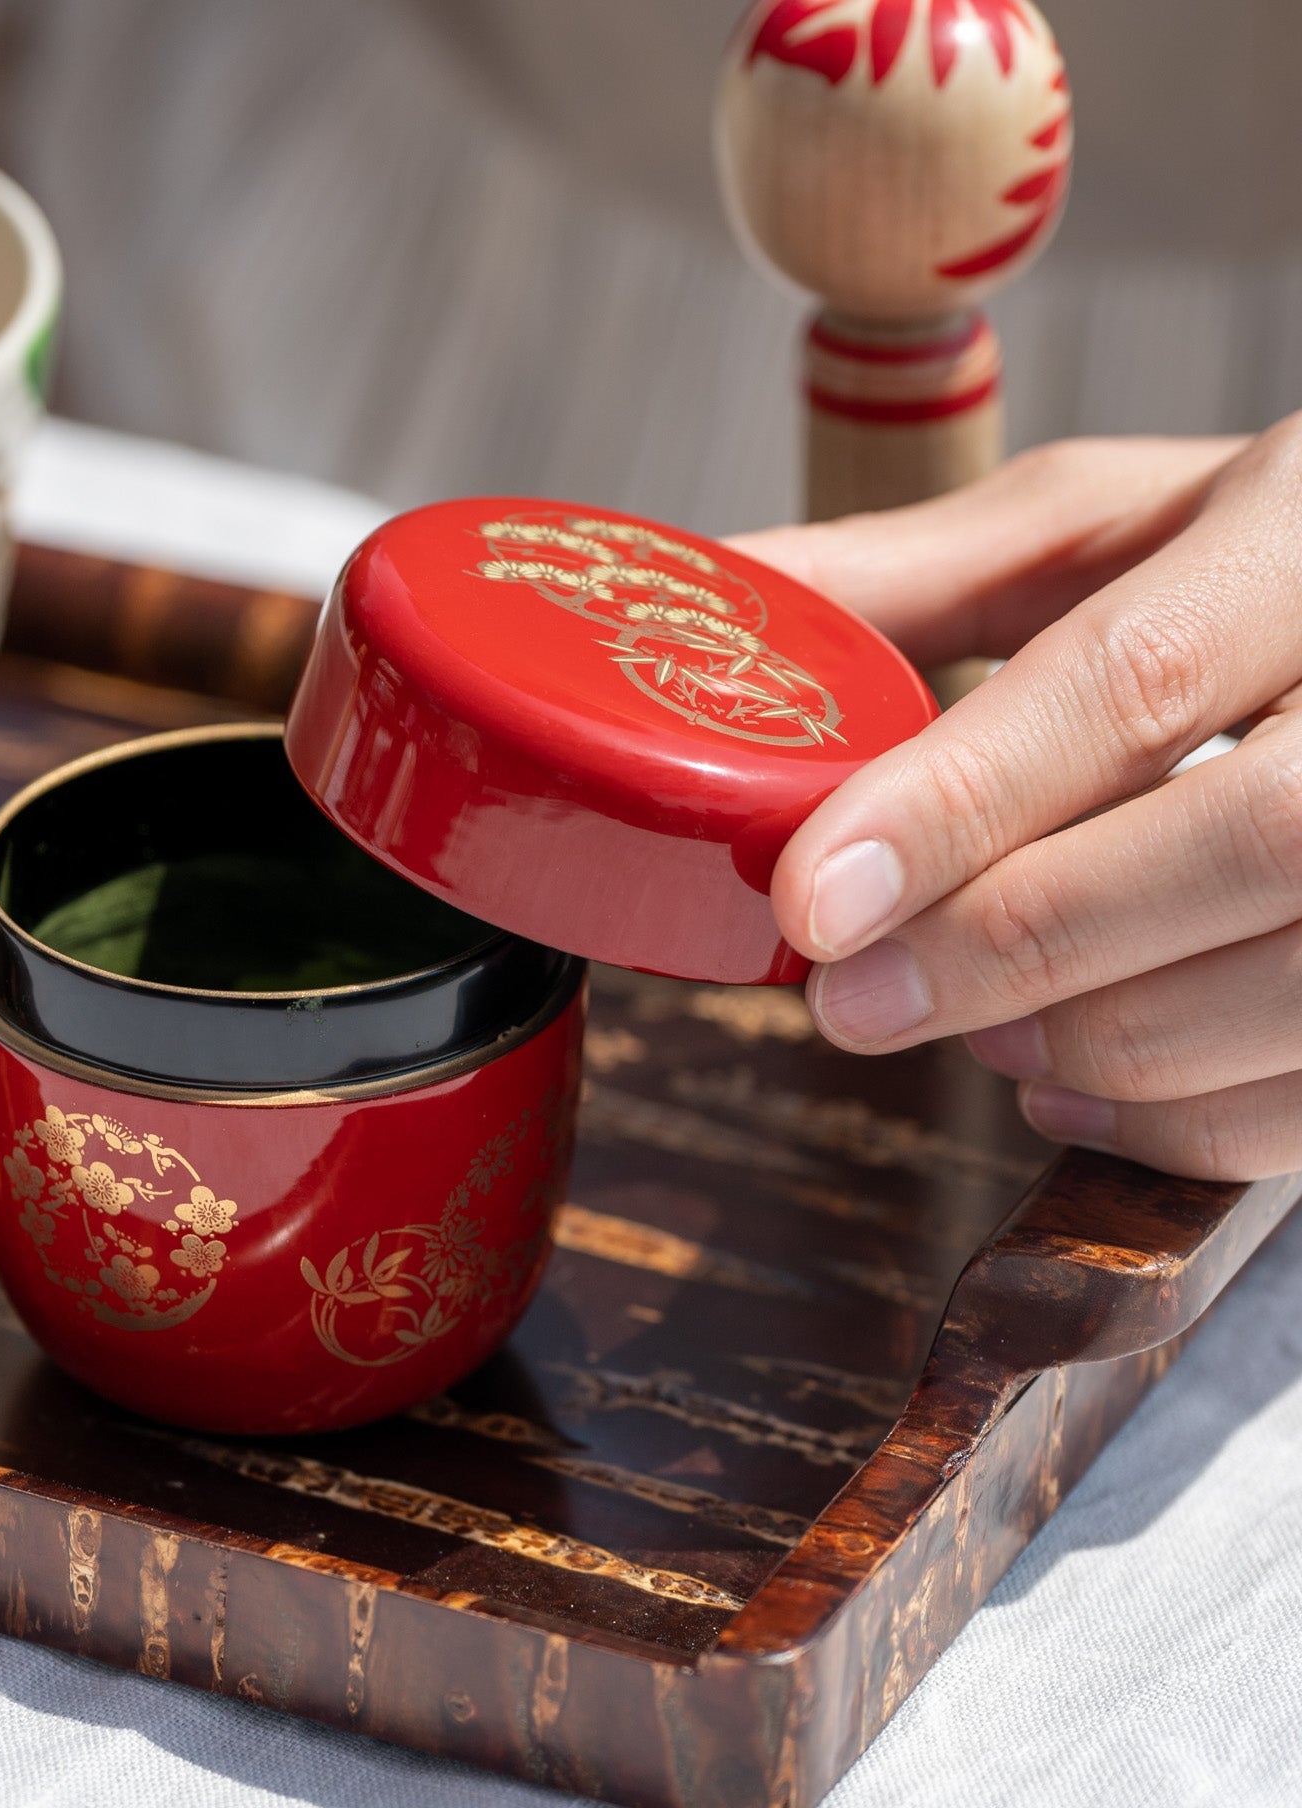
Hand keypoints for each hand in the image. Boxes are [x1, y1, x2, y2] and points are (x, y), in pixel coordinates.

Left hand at [733, 422, 1301, 1182]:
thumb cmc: (1255, 565)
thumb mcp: (1098, 528)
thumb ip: (911, 581)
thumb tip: (715, 602)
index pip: (1137, 677)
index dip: (959, 804)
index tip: (813, 901)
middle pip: (1251, 843)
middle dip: (1017, 944)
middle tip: (852, 1002)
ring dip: (1100, 1040)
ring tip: (973, 1033)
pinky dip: (1176, 1123)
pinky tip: (1067, 1085)